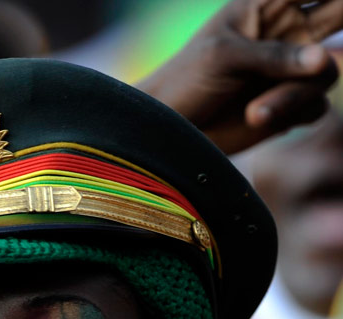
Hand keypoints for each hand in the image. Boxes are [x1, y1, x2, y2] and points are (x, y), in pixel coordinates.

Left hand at [138, 0, 341, 153]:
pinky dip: (291, 111)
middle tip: (316, 58)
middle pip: (338, 15)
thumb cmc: (186, 80)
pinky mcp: (291, 105)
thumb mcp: (223, 56)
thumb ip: (274, 53)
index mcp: (268, 5)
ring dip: (295, 93)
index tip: (327, 6)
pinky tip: (256, 118)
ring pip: (327, 71)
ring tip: (255, 113)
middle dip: (340, 19)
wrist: (170, 129)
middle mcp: (287, 33)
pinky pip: (315, 105)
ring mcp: (291, 70)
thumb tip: (323, 61)